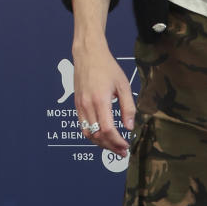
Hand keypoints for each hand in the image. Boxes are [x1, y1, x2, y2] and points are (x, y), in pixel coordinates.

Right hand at [73, 41, 135, 155]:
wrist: (88, 54)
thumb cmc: (107, 67)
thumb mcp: (123, 85)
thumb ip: (128, 107)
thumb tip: (129, 126)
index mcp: (100, 100)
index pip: (107, 130)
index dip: (117, 142)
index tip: (126, 146)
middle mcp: (87, 105)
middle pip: (97, 135)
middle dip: (110, 146)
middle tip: (122, 151)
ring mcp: (80, 106)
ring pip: (88, 133)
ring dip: (100, 143)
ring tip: (113, 146)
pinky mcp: (77, 105)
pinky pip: (83, 126)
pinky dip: (92, 135)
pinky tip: (103, 136)